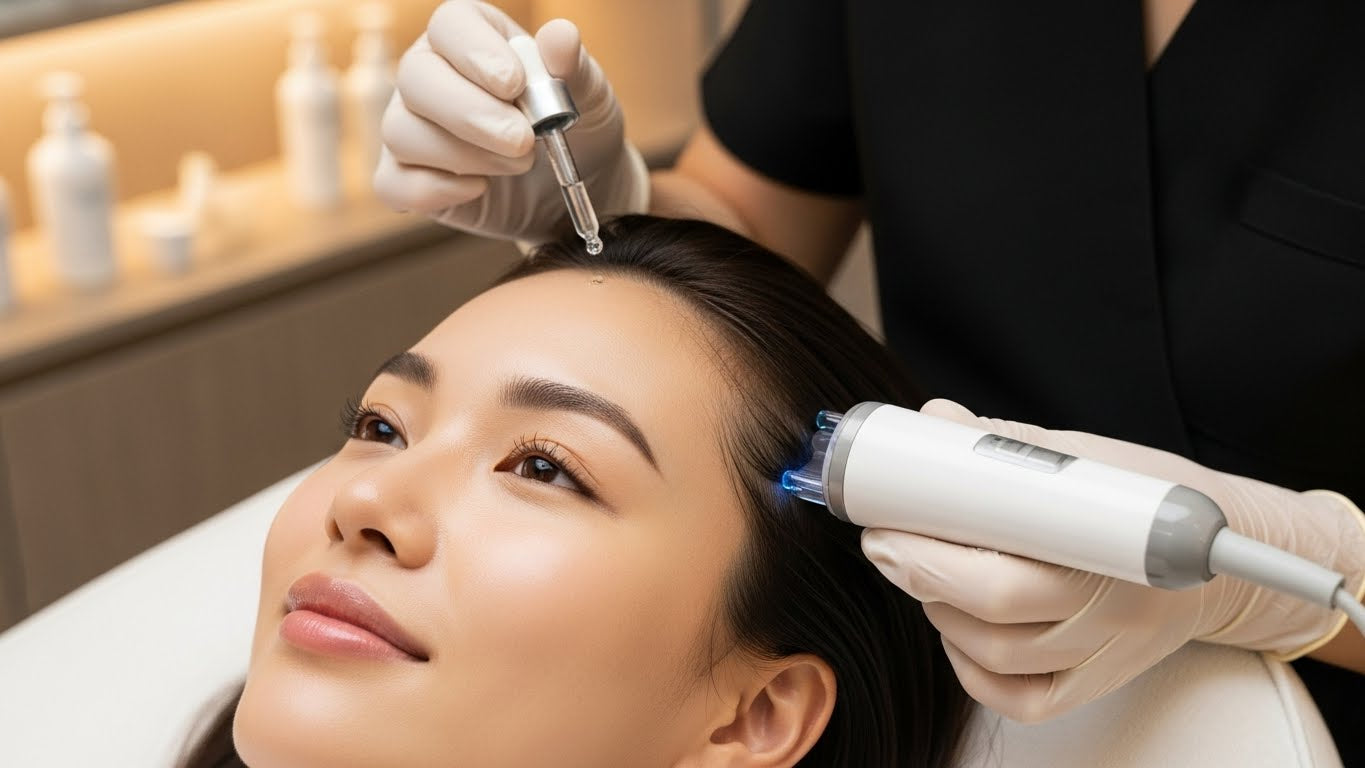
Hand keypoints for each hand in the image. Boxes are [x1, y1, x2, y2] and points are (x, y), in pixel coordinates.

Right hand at [374, 1, 648, 242]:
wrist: (577, 185)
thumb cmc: (575, 126)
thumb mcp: (587, 95)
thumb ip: (573, 66)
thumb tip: (560, 37)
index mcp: (470, 37)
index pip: (450, 25)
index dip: (475, 52)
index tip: (513, 85)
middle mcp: (430, 73)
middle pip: (415, 78)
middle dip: (470, 115)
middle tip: (523, 142)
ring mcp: (411, 125)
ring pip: (403, 132)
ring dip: (466, 155)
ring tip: (519, 164)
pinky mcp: (407, 176)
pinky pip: (394, 183)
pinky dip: (437, 190)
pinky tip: (480, 188)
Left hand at [862, 399, 1364, 722]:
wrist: (1219, 559)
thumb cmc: (1149, 498)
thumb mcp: (1088, 455)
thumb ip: (1008, 444)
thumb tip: (935, 420)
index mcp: (1114, 541)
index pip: (1011, 562)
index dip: (936, 551)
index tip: (889, 524)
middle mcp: (1114, 607)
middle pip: (998, 606)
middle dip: (920, 572)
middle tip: (885, 543)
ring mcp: (1105, 653)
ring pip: (997, 655)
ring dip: (940, 611)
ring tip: (923, 572)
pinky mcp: (1094, 684)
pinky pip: (1020, 699)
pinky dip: (972, 668)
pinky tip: (958, 628)